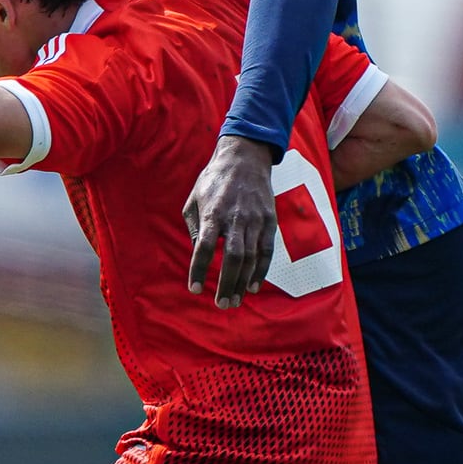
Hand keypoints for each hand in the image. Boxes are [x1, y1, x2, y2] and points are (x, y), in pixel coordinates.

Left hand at [184, 134, 280, 308]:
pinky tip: (252, 286)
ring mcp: (255, 220)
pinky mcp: (269, 221)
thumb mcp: (194, 199)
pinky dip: (260, 271)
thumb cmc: (214, 180)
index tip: (193, 289)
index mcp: (212, 213)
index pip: (204, 248)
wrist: (245, 158)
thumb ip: (195, 227)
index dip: (198, 270)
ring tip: (234, 300)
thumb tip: (199, 252)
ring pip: (250, 258)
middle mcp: (235, 218)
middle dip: (226, 284)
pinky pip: (266, 251)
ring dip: (242, 282)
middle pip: (232, 258)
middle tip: (221, 304)